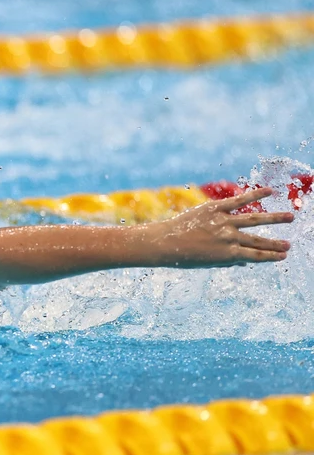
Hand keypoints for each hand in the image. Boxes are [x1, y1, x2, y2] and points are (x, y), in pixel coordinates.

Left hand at [144, 187, 292, 267]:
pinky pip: (239, 200)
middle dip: (275, 244)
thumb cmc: (183, 256)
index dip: (270, 256)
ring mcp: (223, 222)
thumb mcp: (207, 263)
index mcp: (228, 255)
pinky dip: (255, 195)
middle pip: (258, 240)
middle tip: (290, 244)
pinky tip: (269, 191)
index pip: (255, 256)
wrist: (163, 242)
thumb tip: (246, 262)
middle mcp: (229, 238)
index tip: (283, 256)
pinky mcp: (215, 208)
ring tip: (291, 217)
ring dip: (275, 219)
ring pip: (255, 220)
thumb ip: (227, 262)